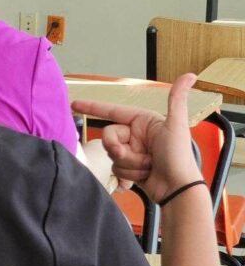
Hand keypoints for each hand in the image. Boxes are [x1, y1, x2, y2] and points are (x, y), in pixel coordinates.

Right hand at [70, 73, 203, 202]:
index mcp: (142, 121)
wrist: (179, 190)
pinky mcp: (130, 168)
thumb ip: (177, 98)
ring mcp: (132, 152)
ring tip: (147, 166)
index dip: (92, 107)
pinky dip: (129, 174)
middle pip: (109, 136)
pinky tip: (145, 176)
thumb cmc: (179, 156)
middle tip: (131, 155)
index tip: (74, 105)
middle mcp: (135, 135)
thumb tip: (190, 75)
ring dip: (129, 163)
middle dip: (120, 148)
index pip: (112, 110)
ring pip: (112, 154)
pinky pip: (116, 167)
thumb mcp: (176, 124)